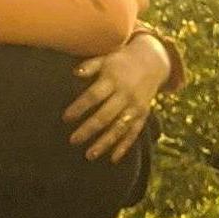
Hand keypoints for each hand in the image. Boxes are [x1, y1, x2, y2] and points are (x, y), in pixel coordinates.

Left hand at [65, 30, 170, 160]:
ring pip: (119, 128)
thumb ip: (90, 66)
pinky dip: (125, 146)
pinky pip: (134, 133)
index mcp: (113, 80)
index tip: (65, 118)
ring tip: (89, 155)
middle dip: (89, 129)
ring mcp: (135, 106)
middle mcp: (125, 94)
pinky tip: (113, 159)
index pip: (94, 96)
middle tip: (73, 140)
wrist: (152, 61)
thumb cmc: (120, 61)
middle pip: (105, 115)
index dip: (80, 107)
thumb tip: (74, 72)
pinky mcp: (143, 114)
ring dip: (105, 143)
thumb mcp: (105, 58)